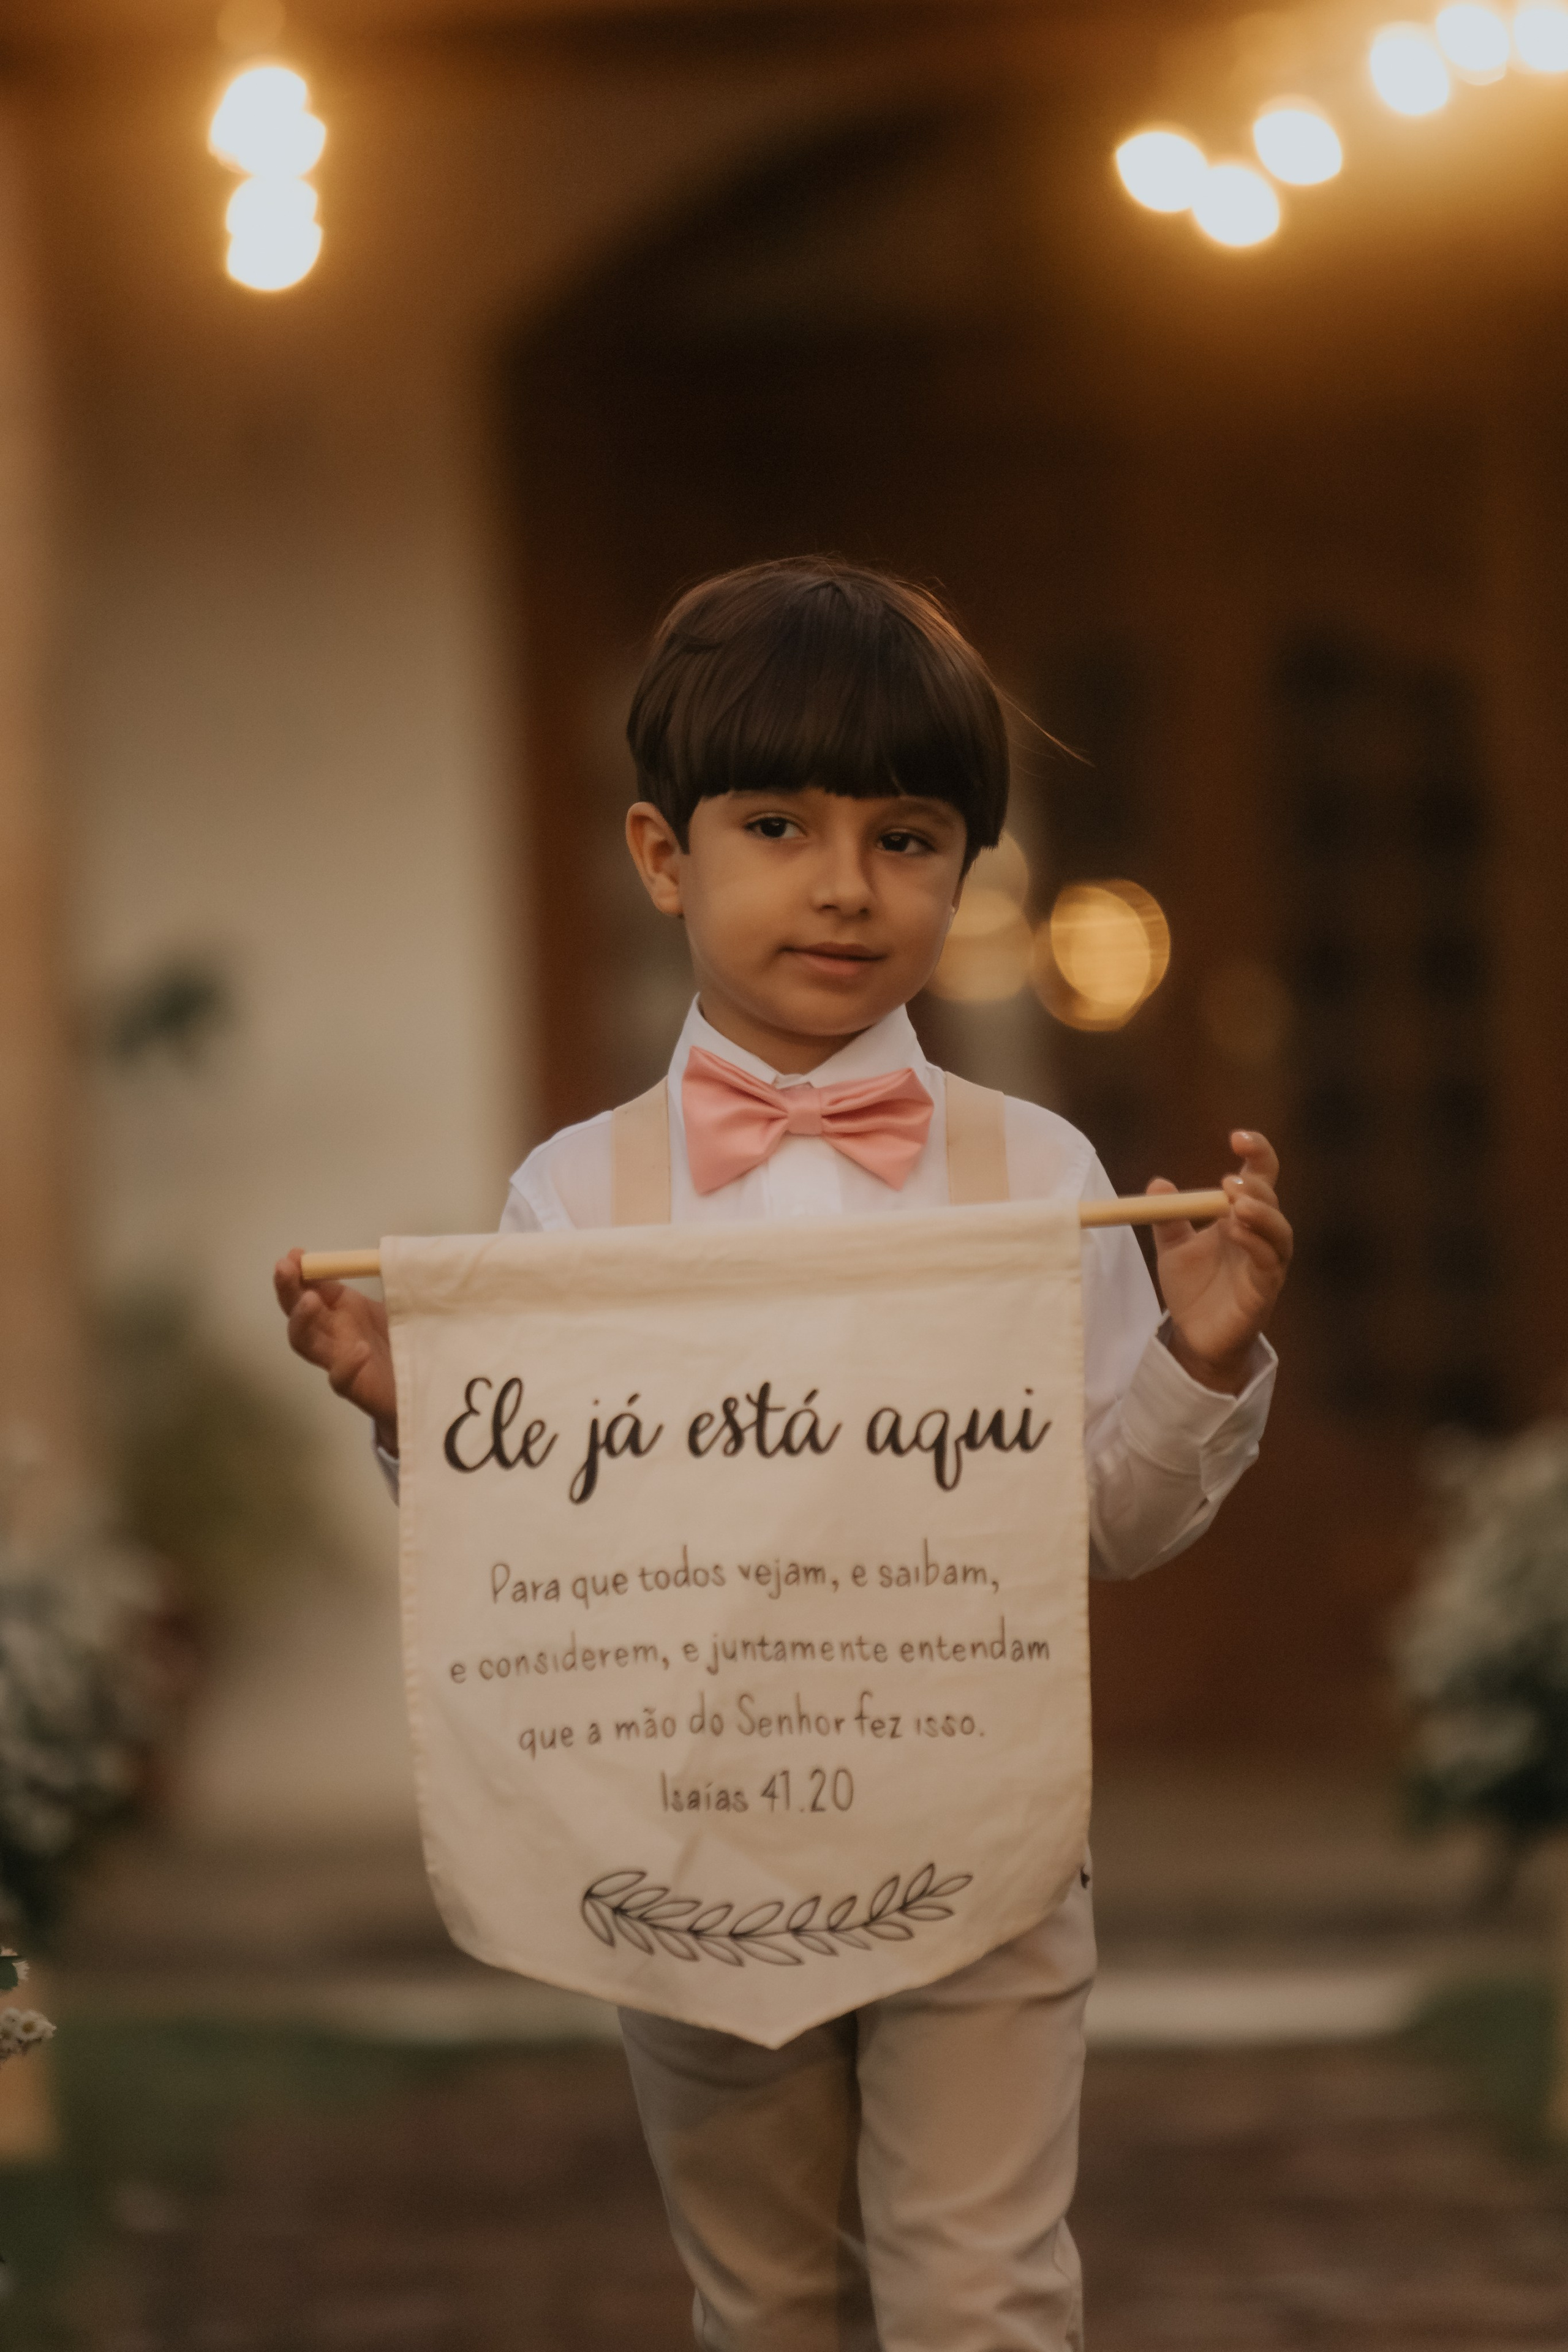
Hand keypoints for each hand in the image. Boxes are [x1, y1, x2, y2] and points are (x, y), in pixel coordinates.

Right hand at [273, 1248, 398, 1455]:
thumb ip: (394, 1282)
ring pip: (307, 1344)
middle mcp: (335, 1334)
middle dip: (289, 1289)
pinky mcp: (357, 1388)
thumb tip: (390, 1253)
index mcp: (344, 1310)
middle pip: (300, 1312)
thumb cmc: (406, 1343)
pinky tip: (359, 1349)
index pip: (313, 1287)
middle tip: (285, 1268)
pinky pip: (341, 1378)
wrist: (425, 1391)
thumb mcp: (401, 1305)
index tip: (296, 1254)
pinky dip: (346, 1364)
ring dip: (303, 1321)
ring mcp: (341, 1361)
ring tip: (309, 1300)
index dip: (302, 1271)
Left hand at [1148, 1131, 1291, 1394]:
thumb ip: (1168, 1217)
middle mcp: (1259, 1236)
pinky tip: (1236, 1231)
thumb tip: (1158, 1183)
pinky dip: (1255, 1244)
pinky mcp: (1264, 1291)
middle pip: (1271, 1201)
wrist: (1195, 1338)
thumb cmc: (1192, 1289)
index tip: (1238, 1137)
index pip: (1259, 1177)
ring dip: (1261, 1213)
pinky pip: (1268, 1263)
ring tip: (1237, 1203)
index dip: (1257, 1153)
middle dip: (1255, 1186)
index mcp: (1240, 1218)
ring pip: (1279, 1232)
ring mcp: (1266, 1264)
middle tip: (1229, 1181)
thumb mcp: (1172, 1248)